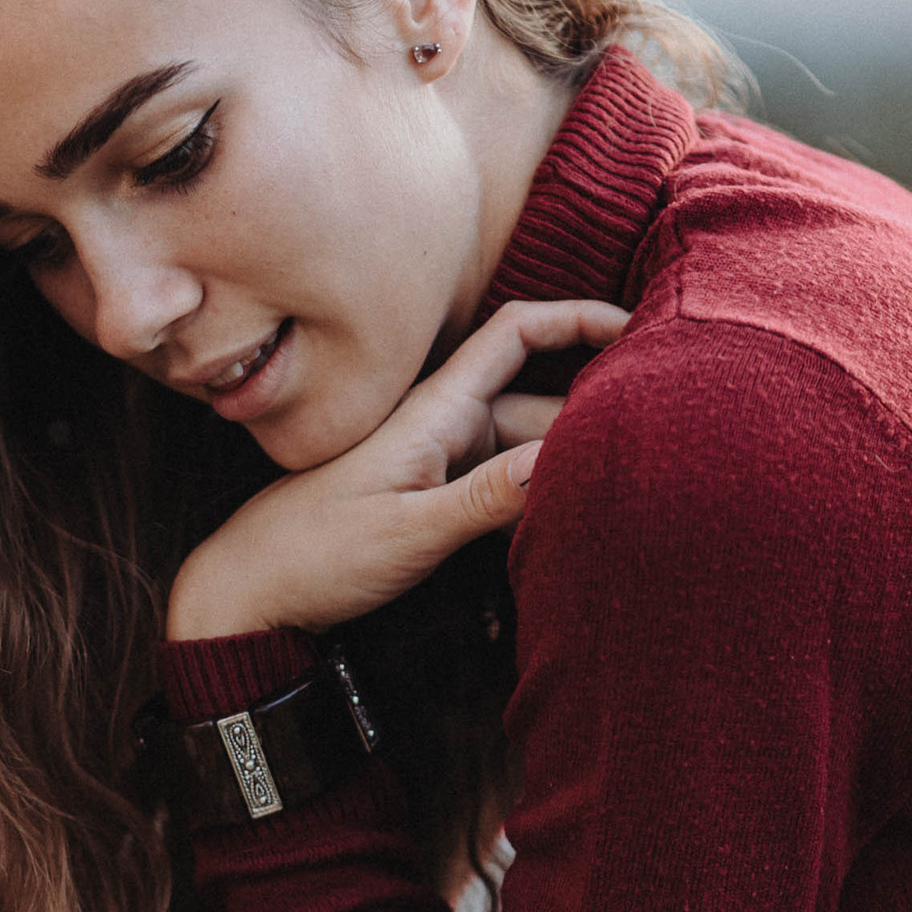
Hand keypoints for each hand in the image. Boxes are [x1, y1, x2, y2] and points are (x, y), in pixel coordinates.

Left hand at [165, 300, 625, 640]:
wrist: (247, 595)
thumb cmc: (316, 556)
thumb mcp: (408, 532)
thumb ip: (486, 498)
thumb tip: (565, 459)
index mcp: (436, 412)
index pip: (517, 332)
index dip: (578, 317)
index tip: (638, 329)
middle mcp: (442, 425)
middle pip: (540, 398)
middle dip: (595, 411)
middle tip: (664, 442)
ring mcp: (438, 461)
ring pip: (526, 446)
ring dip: (569, 464)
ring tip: (630, 490)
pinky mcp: (431, 498)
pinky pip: (502, 483)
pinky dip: (537, 497)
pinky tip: (567, 527)